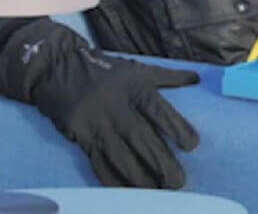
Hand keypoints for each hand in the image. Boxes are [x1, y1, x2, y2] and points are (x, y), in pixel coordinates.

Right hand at [32, 46, 198, 188]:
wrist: (59, 68)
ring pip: (120, 154)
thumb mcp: (138, 69)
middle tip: (178, 181)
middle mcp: (117, 106)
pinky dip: (113, 178)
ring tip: (157, 190)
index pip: (159, 110)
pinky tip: (127, 190)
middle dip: (161, 161)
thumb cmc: (107, 70)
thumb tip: (197, 78)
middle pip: (141, 137)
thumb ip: (168, 76)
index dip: (177, 128)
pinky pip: (98, 161)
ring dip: (139, 176)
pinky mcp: (79, 135)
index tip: (193, 145)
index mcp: (135, 87)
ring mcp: (97, 122)